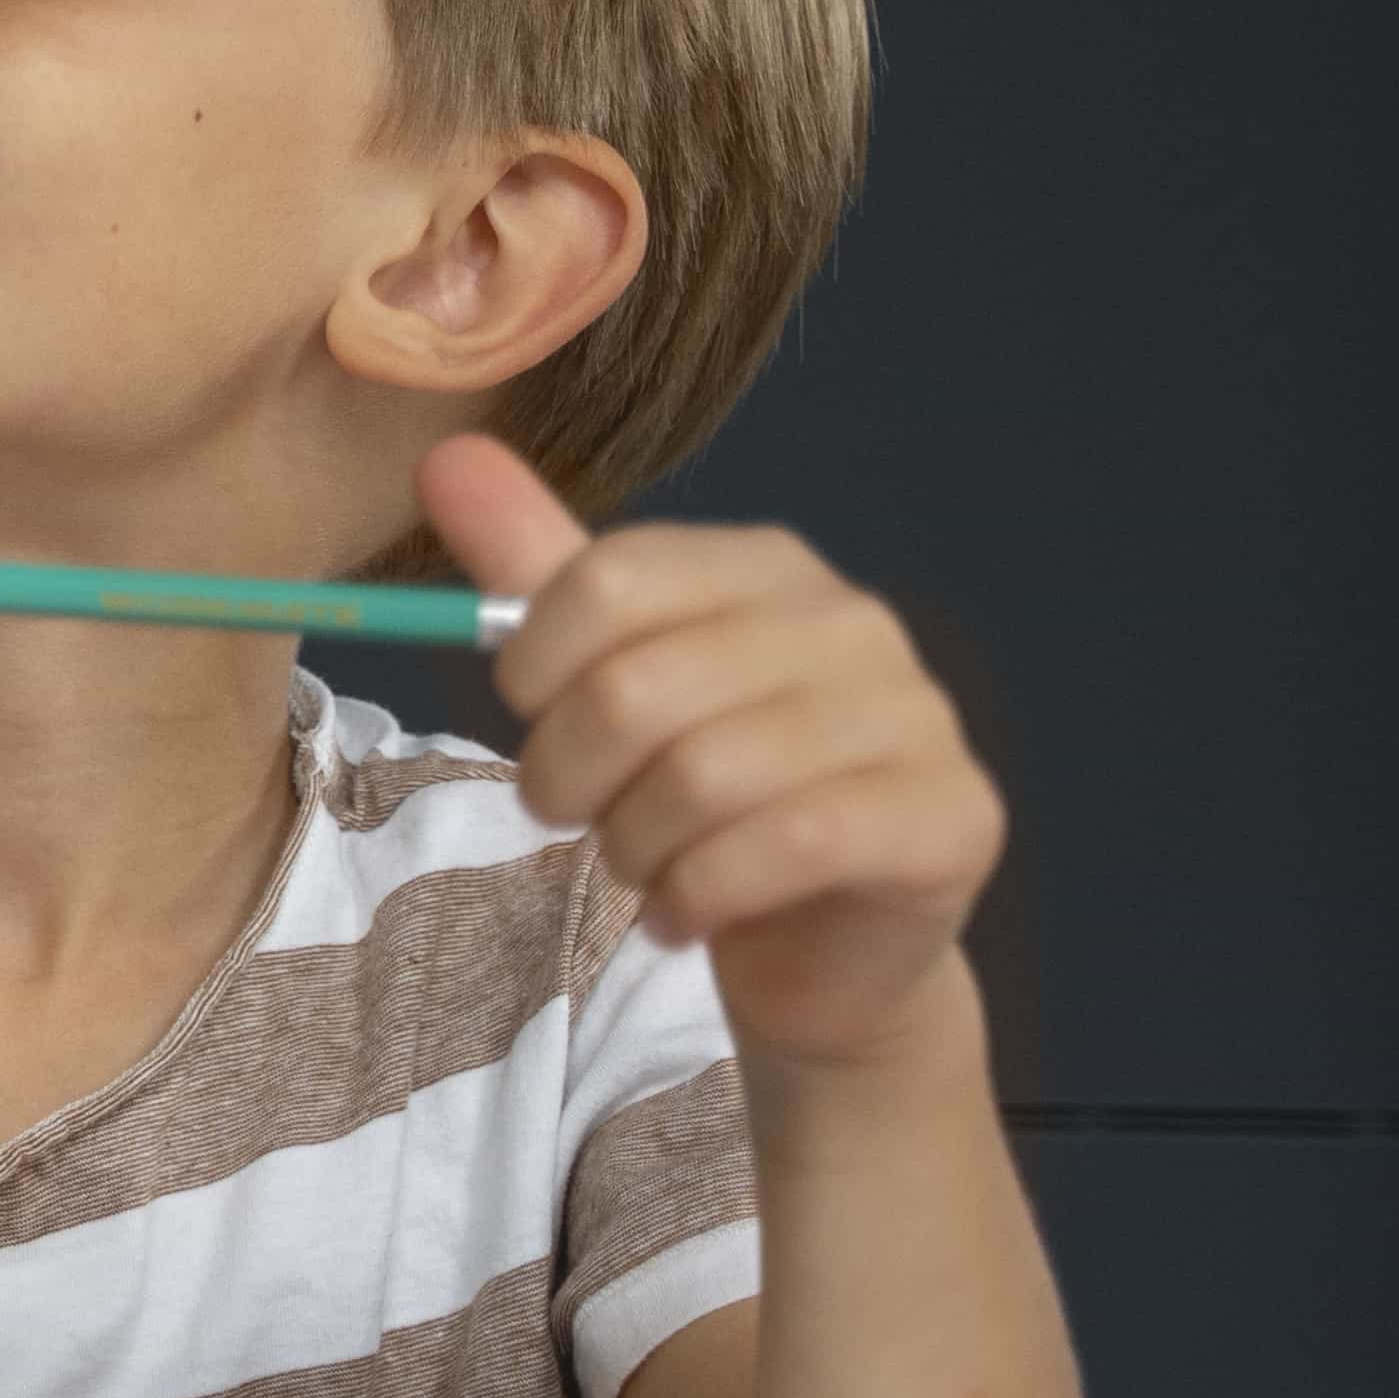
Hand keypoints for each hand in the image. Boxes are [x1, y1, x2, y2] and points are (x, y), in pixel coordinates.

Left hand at [423, 436, 1001, 1067]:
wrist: (815, 941)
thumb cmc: (696, 796)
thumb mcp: (601, 673)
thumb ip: (531, 571)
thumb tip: (448, 456)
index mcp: (766, 567)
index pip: (605, 581)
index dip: (532, 671)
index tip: (530, 722)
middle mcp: (853, 624)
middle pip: (638, 687)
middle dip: (568, 777)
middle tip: (574, 816)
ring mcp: (915, 718)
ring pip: (706, 778)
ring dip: (633, 847)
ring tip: (638, 867)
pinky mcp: (951, 818)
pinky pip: (790, 847)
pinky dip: (700, 896)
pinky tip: (684, 914)